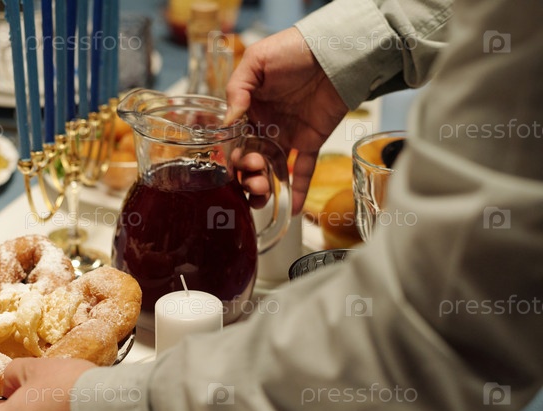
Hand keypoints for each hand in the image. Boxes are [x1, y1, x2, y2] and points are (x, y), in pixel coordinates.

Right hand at [225, 27, 348, 213]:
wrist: (334, 51)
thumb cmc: (292, 49)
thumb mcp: (256, 61)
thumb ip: (237, 91)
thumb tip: (229, 122)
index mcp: (247, 110)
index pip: (234, 141)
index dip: (232, 158)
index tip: (233, 169)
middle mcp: (265, 126)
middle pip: (250, 160)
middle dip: (247, 176)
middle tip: (254, 179)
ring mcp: (287, 135)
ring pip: (272, 169)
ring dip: (265, 187)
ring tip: (264, 195)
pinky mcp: (311, 141)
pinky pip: (303, 169)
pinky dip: (299, 190)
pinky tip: (294, 208)